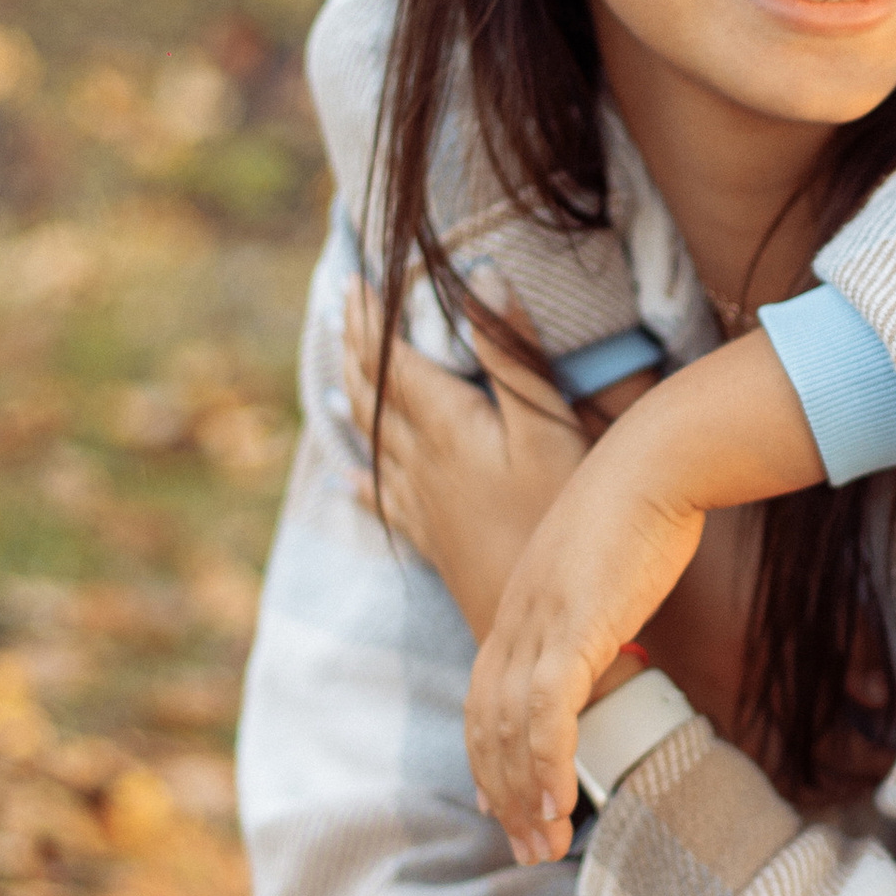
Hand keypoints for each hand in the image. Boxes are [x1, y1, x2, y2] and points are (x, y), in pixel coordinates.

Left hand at [341, 286, 584, 641]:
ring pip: (373, 441)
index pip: (394, 359)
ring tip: (337, 374)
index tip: (352, 281)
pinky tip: (346, 480)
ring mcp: (422, 503)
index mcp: (446, 425)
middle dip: (355, 346)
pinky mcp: (433, 539)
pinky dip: (362, 480)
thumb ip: (511, 353)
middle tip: (340, 307)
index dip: (370, 319)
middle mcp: (422, 461)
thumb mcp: (546, 424)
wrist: (546, 619)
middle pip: (375, 394)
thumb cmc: (558, 513)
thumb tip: (483, 276)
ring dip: (355, 400)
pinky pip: (383, 499)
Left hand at [466, 453, 707, 860]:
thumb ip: (592, 611)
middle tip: (528, 849)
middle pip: (489, 728)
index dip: (488, 760)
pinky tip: (563, 804)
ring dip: (525, 797)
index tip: (501, 807)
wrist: (657, 462)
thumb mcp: (602, 571)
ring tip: (546, 846)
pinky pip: (549, 714)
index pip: (484, 701)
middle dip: (503, 797)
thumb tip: (610, 642)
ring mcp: (537, 626)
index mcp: (518, 609)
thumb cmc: (642, 509)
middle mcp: (514, 621)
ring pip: (513, 732)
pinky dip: (549, 764)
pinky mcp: (571, 629)